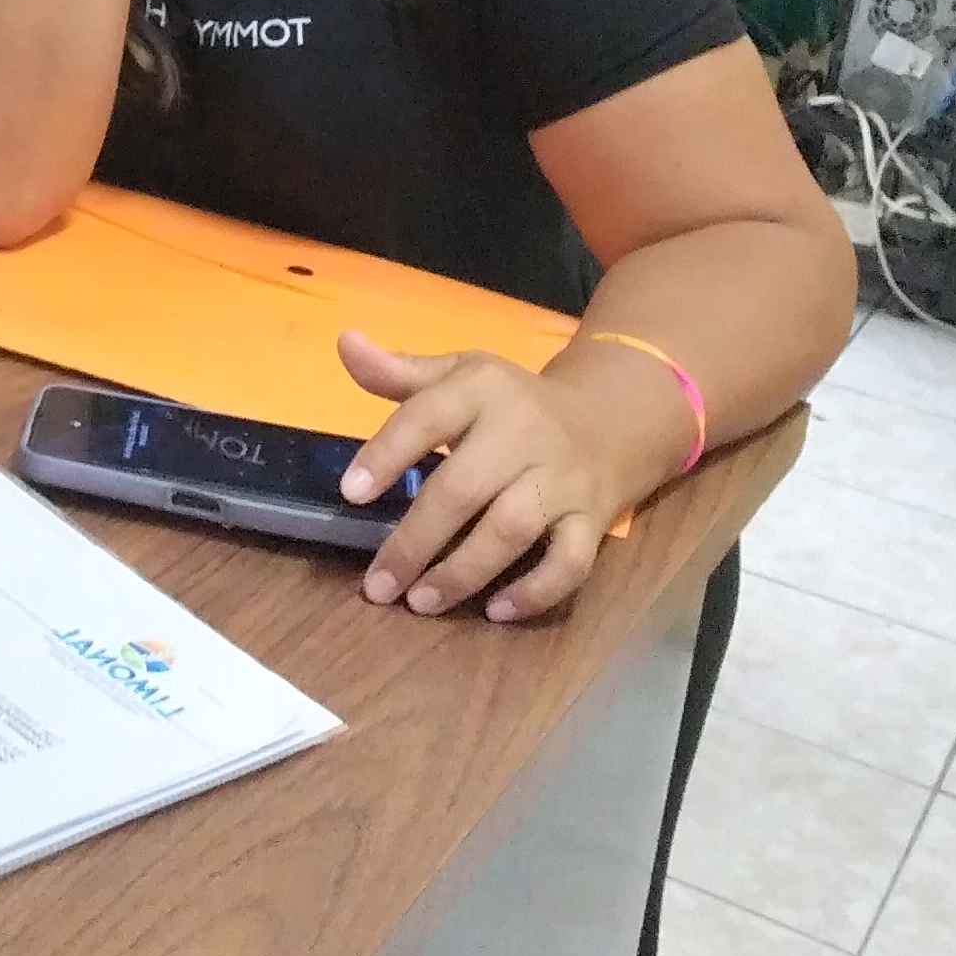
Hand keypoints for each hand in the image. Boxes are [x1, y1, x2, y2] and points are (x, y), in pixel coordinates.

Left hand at [332, 334, 629, 621]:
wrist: (610, 420)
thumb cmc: (512, 404)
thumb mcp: (460, 376)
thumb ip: (400, 372)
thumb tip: (345, 344)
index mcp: (483, 389)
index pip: (428, 415)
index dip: (387, 454)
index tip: (350, 493)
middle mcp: (524, 432)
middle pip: (464, 488)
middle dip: (416, 540)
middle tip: (378, 585)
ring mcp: (561, 479)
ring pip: (512, 529)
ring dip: (464, 571)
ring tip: (420, 603)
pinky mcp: (593, 519)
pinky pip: (571, 562)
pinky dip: (536, 591)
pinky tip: (496, 611)